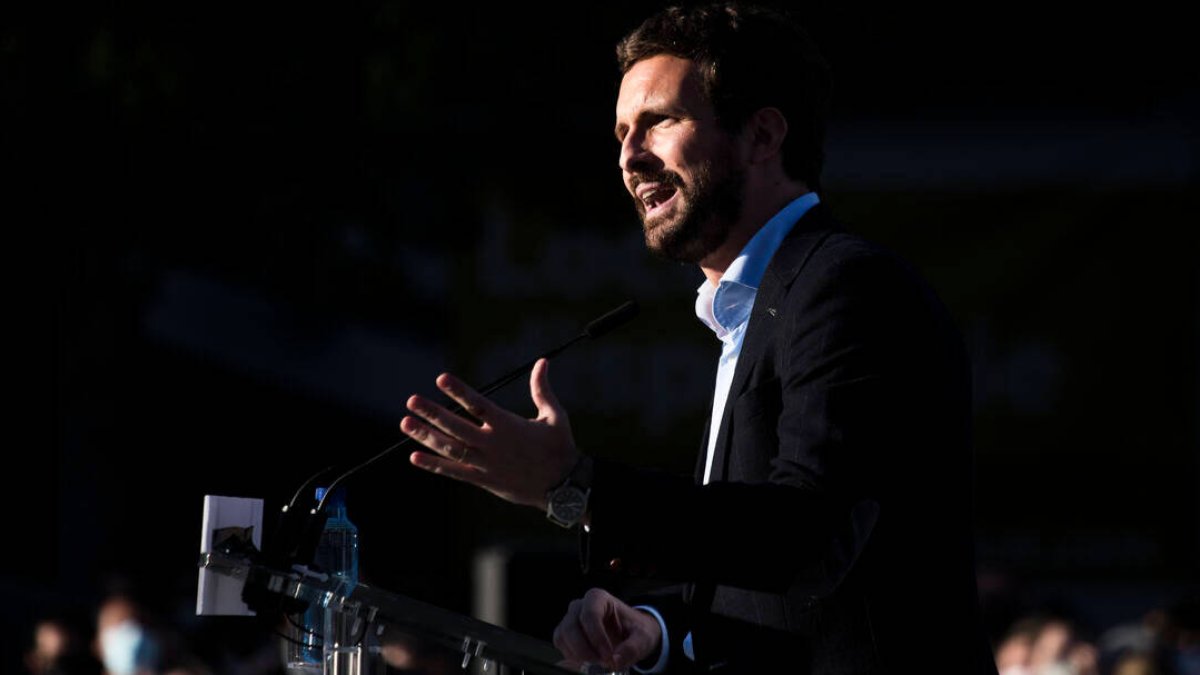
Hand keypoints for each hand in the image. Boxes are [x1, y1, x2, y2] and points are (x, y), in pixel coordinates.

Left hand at [401, 358, 578, 508]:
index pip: (478, 405)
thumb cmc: (560, 447)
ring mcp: (486, 463)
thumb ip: (542, 389)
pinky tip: (415, 457)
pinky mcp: (483, 480)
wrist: (563, 487)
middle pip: (457, 426)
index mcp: (509, 425)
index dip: (459, 391)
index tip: (440, 378)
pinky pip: (454, 472)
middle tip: (411, 401)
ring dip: (426, 436)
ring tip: (405, 423)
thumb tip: (542, 362)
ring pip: (450, 449)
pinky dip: (434, 465)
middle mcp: (493, 444)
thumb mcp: (554, 415)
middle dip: (432, 413)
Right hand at [553, 588, 661, 671]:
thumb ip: (632, 648)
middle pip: (571, 626)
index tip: (608, 656)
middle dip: (584, 650)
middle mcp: (580, 606)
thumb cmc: (635, 629)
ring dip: (577, 655)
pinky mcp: (566, 635)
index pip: (590, 615)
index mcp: (599, 599)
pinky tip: (588, 663)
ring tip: (596, 664)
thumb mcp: (643, 637)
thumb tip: (615, 661)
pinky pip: (561, 645)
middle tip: (601, 664)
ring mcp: (571, 620)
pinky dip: (572, 657)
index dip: (597, 638)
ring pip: (562, 637)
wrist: (631, 634)